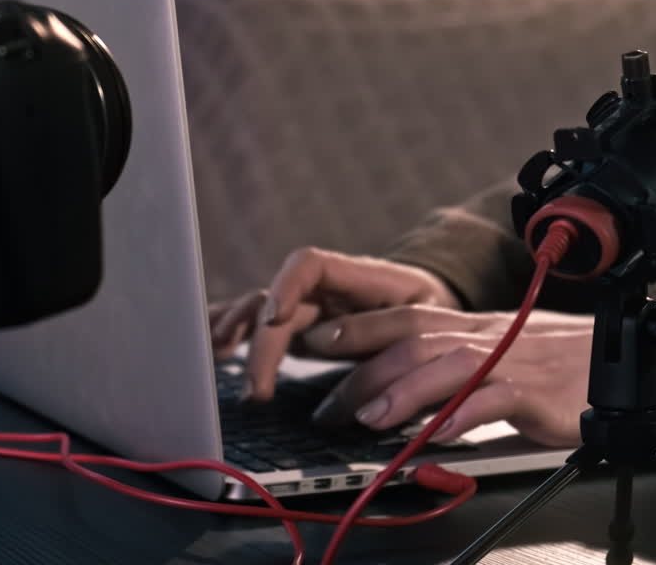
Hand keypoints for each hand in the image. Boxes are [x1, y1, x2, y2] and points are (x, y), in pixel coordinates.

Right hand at [209, 247, 460, 399]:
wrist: (442, 317)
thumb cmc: (435, 316)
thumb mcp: (423, 320)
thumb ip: (378, 328)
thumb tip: (322, 341)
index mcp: (357, 277)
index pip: (309, 265)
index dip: (285, 286)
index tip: (273, 318)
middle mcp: (326, 291)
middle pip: (278, 302)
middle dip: (261, 344)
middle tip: (257, 391)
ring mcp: (310, 311)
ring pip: (260, 312)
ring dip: (236, 332)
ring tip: (214, 354)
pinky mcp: (302, 332)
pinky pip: (262, 329)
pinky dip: (235, 334)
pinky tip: (213, 347)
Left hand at [305, 306, 591, 447]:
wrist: (620, 360)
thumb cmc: (557, 363)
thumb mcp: (498, 355)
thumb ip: (453, 369)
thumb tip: (397, 391)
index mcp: (473, 327)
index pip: (405, 317)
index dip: (358, 326)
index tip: (315, 340)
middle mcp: (486, 336)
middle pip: (415, 344)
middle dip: (364, 373)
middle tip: (328, 408)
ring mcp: (511, 360)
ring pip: (448, 367)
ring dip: (403, 394)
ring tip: (369, 420)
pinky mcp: (536, 390)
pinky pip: (495, 400)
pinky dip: (464, 416)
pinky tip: (441, 434)